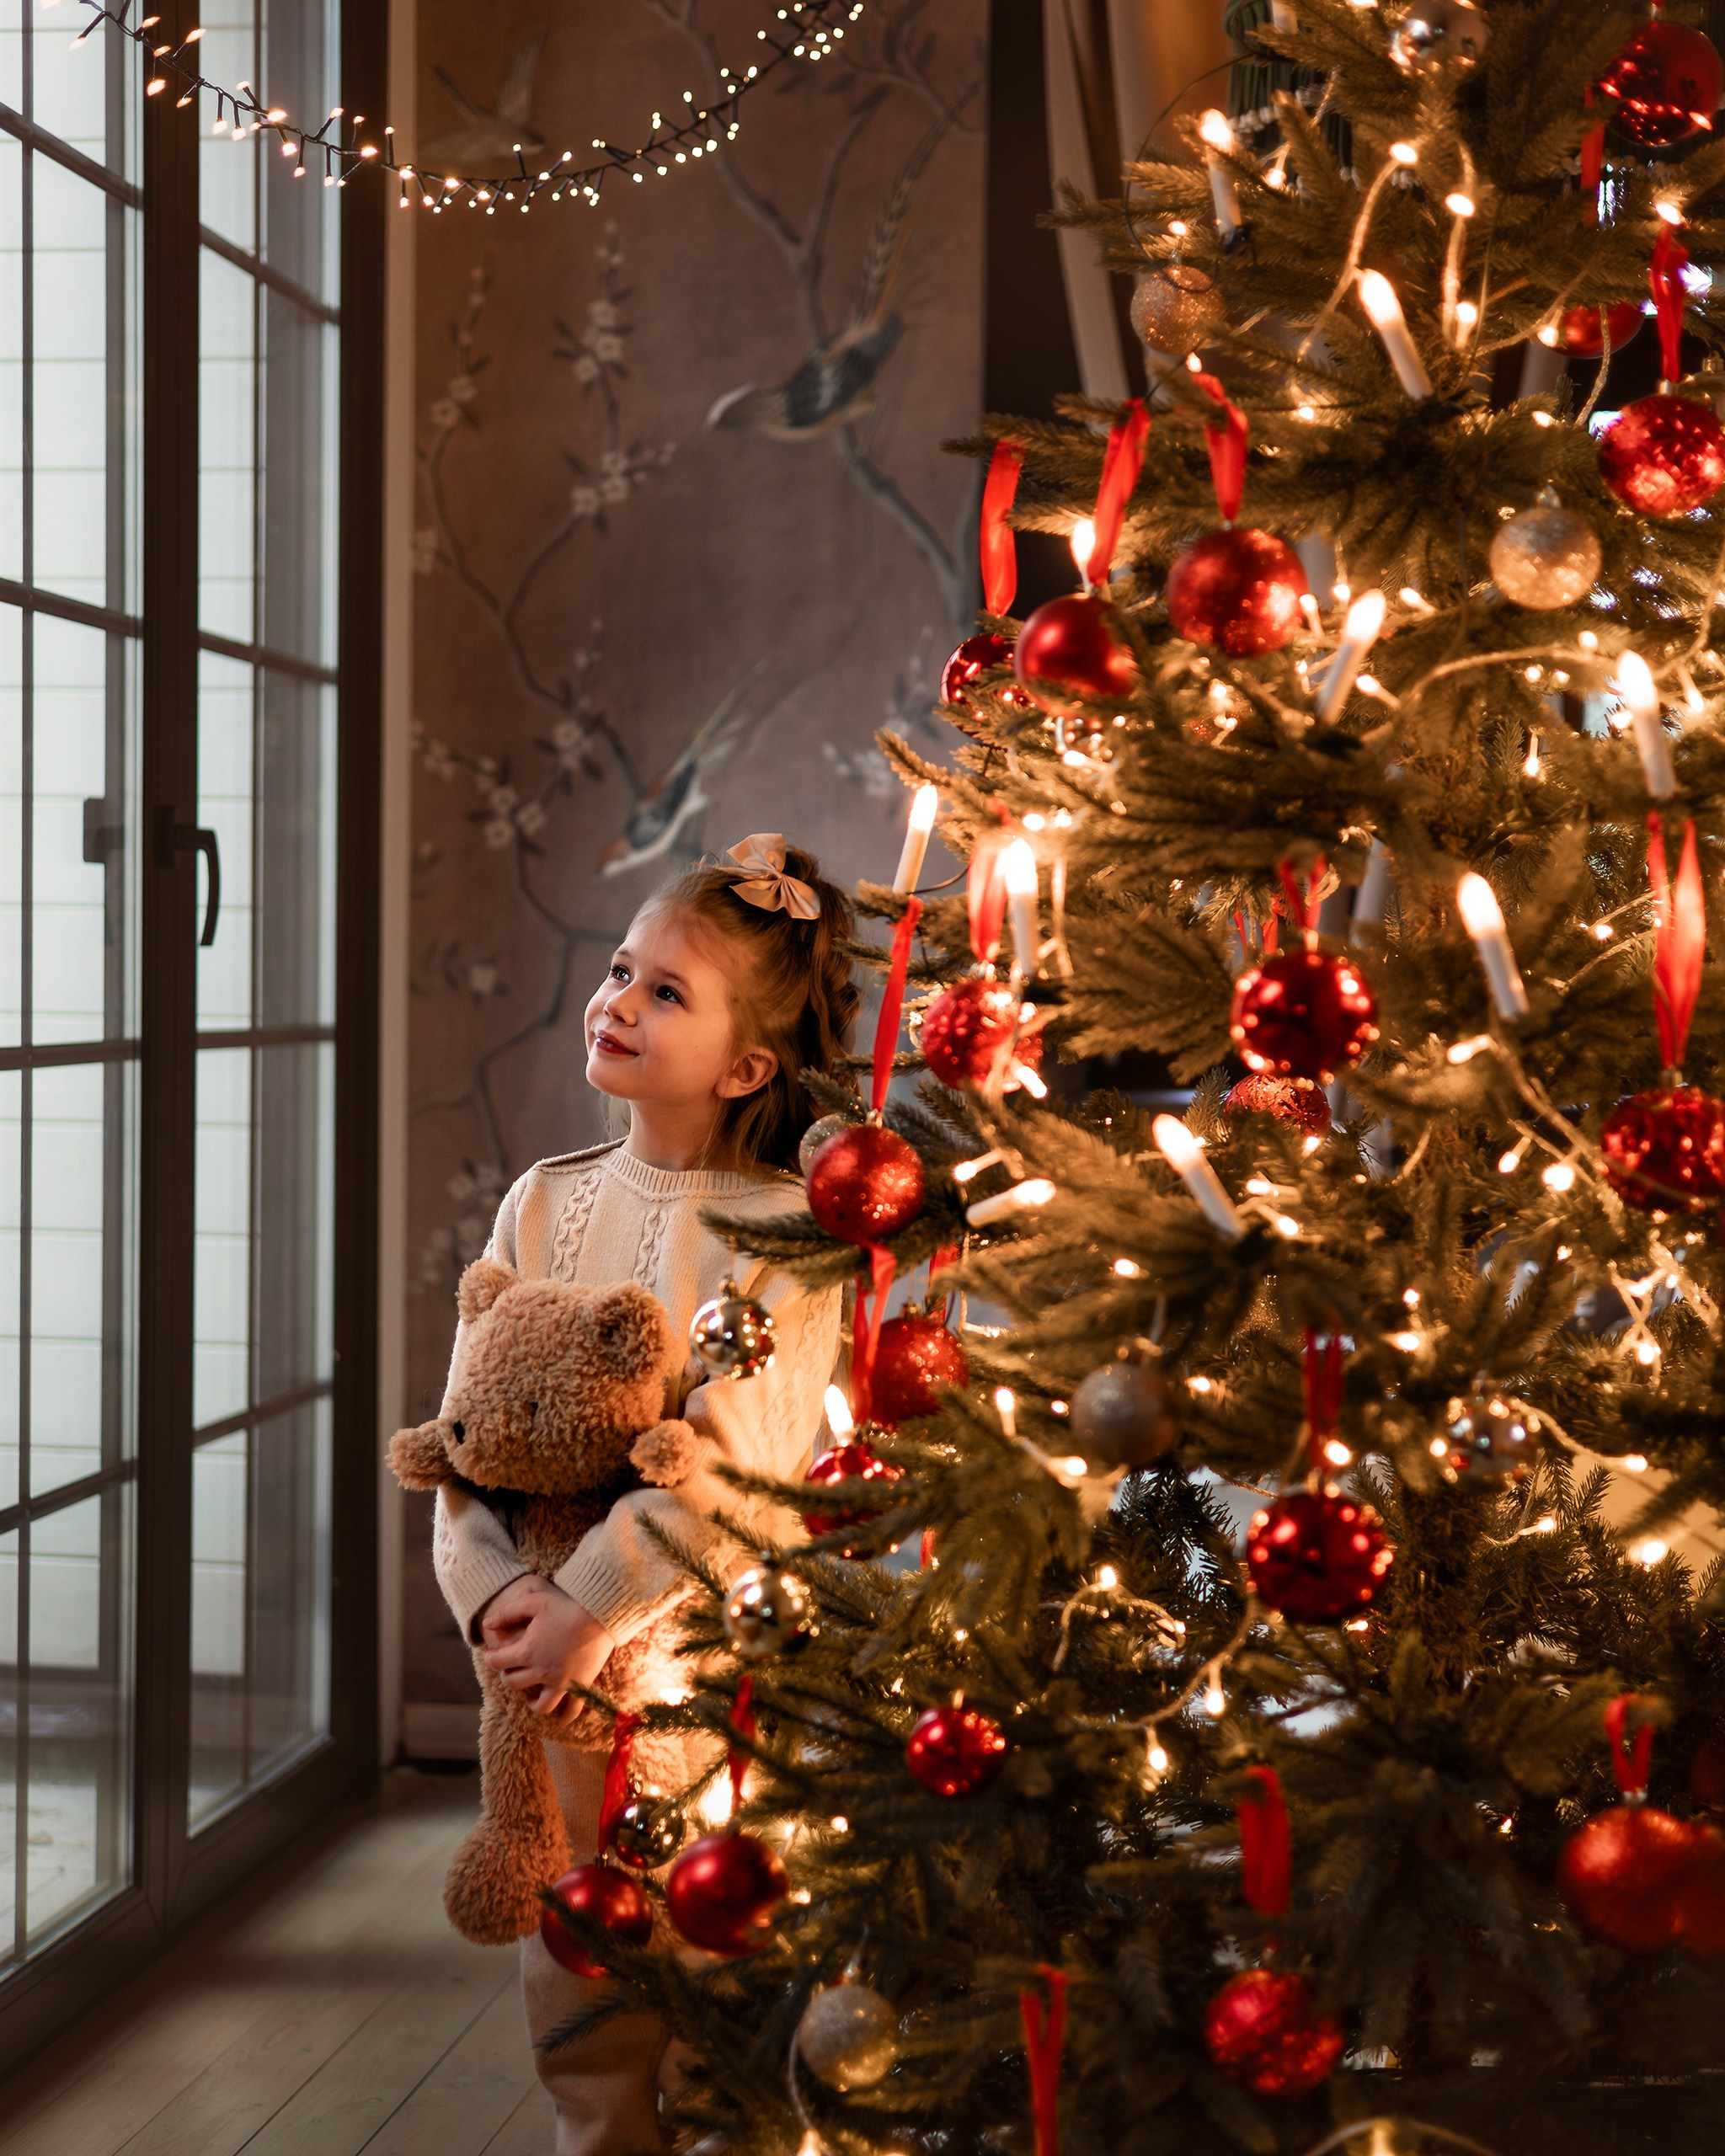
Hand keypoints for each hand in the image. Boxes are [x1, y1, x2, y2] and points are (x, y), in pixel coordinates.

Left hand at [477, 1574, 613, 1722]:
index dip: (490, 1658)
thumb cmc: (566, 1605)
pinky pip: (571, 1711)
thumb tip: (486, 1623)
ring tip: (531, 1695)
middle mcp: (541, 1672)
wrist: (600, 1614)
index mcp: (527, 1652)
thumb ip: (507, 1613)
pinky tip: (561, 1716)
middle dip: (507, 1675)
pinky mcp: (580, 1687)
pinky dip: (565, 1717)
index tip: (489, 1654)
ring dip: (531, 1702)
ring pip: (539, 1705)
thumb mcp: (533, 1601)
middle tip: (510, 1668)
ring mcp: (561, 1682)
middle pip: (513, 1683)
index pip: (497, 1662)